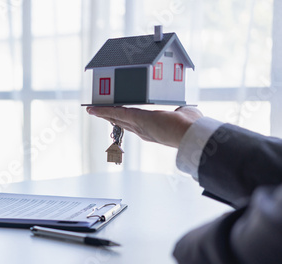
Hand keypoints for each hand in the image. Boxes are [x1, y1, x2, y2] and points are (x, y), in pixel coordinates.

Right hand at [86, 106, 202, 147]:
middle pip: (121, 122)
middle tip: (98, 112)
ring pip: (117, 117)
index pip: (134, 124)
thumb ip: (180, 111)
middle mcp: (143, 130)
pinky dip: (104, 110)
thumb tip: (182, 110)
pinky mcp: (137, 118)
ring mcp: (139, 125)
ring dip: (103, 113)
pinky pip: (117, 113)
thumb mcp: (184, 115)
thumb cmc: (192, 127)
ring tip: (92, 110)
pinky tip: (94, 108)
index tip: (116, 116)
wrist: (192, 134)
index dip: (124, 120)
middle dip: (109, 117)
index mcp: (153, 130)